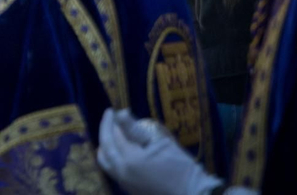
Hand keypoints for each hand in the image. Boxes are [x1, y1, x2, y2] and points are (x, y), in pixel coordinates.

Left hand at [96, 108, 222, 194]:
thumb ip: (136, 128)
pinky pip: (112, 171)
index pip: (113, 136)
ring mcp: (124, 183)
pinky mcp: (128, 189)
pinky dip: (110, 158)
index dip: (111, 121)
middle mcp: (122, 172)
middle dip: (105, 130)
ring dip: (105, 146)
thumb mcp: (161, 142)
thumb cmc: (180, 166)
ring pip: (105, 162)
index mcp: (130, 159)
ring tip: (111, 133)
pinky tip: (117, 149)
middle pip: (105, 148)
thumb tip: (121, 113)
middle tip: (109, 118)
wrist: (192, 194)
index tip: (112, 110)